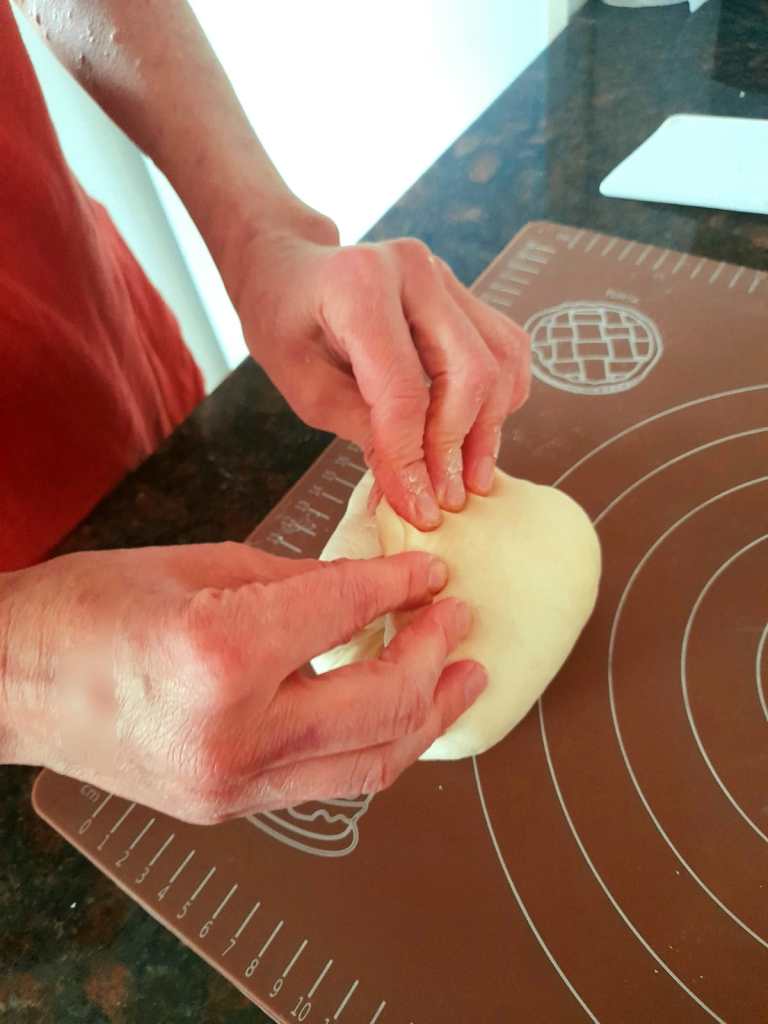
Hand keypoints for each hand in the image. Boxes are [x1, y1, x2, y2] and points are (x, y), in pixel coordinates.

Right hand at [0, 543, 484, 822]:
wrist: (12, 680)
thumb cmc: (89, 608)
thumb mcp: (200, 566)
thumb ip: (298, 582)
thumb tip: (371, 587)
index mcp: (222, 653)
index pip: (346, 611)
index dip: (403, 585)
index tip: (433, 572)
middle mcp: (236, 733)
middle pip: (380, 705)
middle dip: (434, 657)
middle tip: (461, 624)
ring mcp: (231, 786)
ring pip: (368, 765)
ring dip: (425, 718)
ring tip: (460, 682)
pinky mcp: (227, 807)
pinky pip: (325, 782)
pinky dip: (372, 745)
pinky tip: (395, 714)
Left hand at [233, 228, 529, 529]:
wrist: (291, 271)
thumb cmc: (285, 325)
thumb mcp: (304, 389)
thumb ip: (363, 432)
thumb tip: (414, 489)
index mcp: (357, 288)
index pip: (403, 390)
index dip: (413, 457)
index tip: (418, 508)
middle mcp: (411, 269)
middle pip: (469, 371)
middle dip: (459, 445)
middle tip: (447, 497)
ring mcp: (444, 275)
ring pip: (499, 360)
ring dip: (490, 427)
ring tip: (469, 476)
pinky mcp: (463, 292)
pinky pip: (505, 348)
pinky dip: (500, 397)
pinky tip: (478, 433)